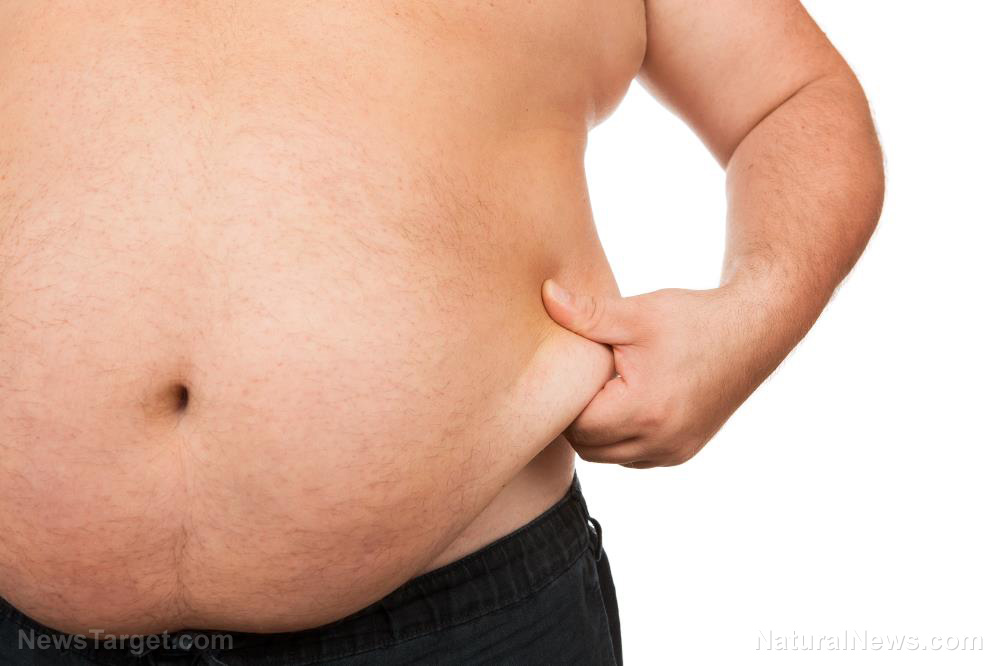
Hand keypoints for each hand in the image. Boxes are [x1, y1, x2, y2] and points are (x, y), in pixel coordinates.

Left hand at [541, 278, 781, 467]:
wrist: (754, 330)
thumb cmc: (694, 319)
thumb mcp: (637, 313)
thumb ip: (586, 313)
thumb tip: (545, 295)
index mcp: (643, 411)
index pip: (576, 425)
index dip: (564, 400)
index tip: (567, 371)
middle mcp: (660, 442)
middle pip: (588, 448)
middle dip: (578, 417)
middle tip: (582, 379)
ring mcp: (675, 451)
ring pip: (610, 457)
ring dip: (599, 432)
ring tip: (606, 389)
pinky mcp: (684, 451)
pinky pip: (635, 457)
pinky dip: (623, 438)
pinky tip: (627, 402)